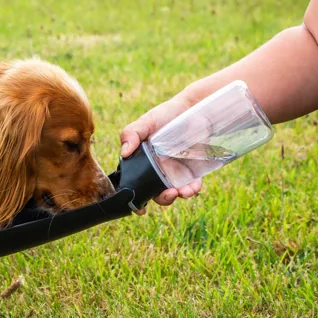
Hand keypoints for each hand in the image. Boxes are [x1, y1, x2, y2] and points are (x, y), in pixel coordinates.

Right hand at [120, 96, 202, 213]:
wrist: (193, 109)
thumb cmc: (166, 114)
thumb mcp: (146, 122)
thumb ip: (131, 133)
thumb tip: (124, 152)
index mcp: (141, 163)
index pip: (135, 185)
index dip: (136, 200)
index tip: (140, 209)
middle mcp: (157, 171)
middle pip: (156, 194)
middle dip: (162, 199)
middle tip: (168, 193)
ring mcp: (175, 172)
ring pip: (174, 193)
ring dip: (178, 196)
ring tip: (182, 191)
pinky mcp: (192, 171)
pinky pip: (192, 186)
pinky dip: (193, 190)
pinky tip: (193, 187)